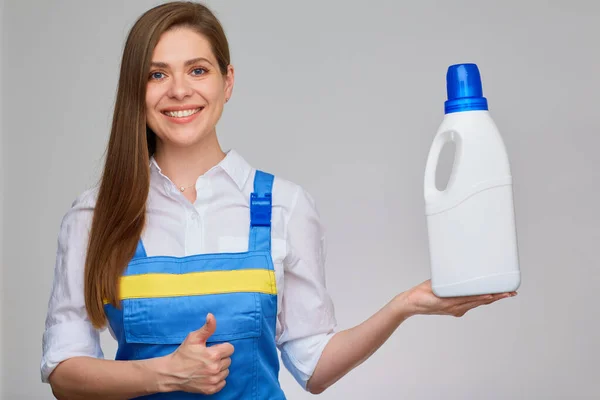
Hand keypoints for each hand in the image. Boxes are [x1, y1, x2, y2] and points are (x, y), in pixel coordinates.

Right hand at [160, 313, 233, 394]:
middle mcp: (215, 369)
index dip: (222, 347)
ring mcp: (213, 380)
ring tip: (207, 366)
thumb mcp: (193, 338)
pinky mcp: (210, 390)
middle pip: (228, 360)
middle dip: (221, 357)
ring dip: (220, 368)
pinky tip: (208, 375)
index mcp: (214, 355)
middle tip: (208, 357)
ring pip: (226, 371)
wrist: (171, 373)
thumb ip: (207, 328)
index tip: (214, 348)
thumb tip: (211, 316)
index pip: (230, 349)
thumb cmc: (183, 354)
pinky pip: (222, 383)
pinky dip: (217, 379)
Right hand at [401, 279, 516, 317]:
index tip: (499, 292)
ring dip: (492, 298)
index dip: (488, 295)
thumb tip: (460, 275)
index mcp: (452, 303)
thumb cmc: (420, 294)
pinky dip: (481, 299)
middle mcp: (456, 308)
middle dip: (497, 296)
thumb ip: (448, 283)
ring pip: (478, 303)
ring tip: (505, 294)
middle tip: (510, 292)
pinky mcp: (454, 309)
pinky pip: (471, 304)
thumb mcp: (434, 285)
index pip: (475, 298)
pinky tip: (488, 296)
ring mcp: (456, 310)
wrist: (410, 304)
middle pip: (481, 301)